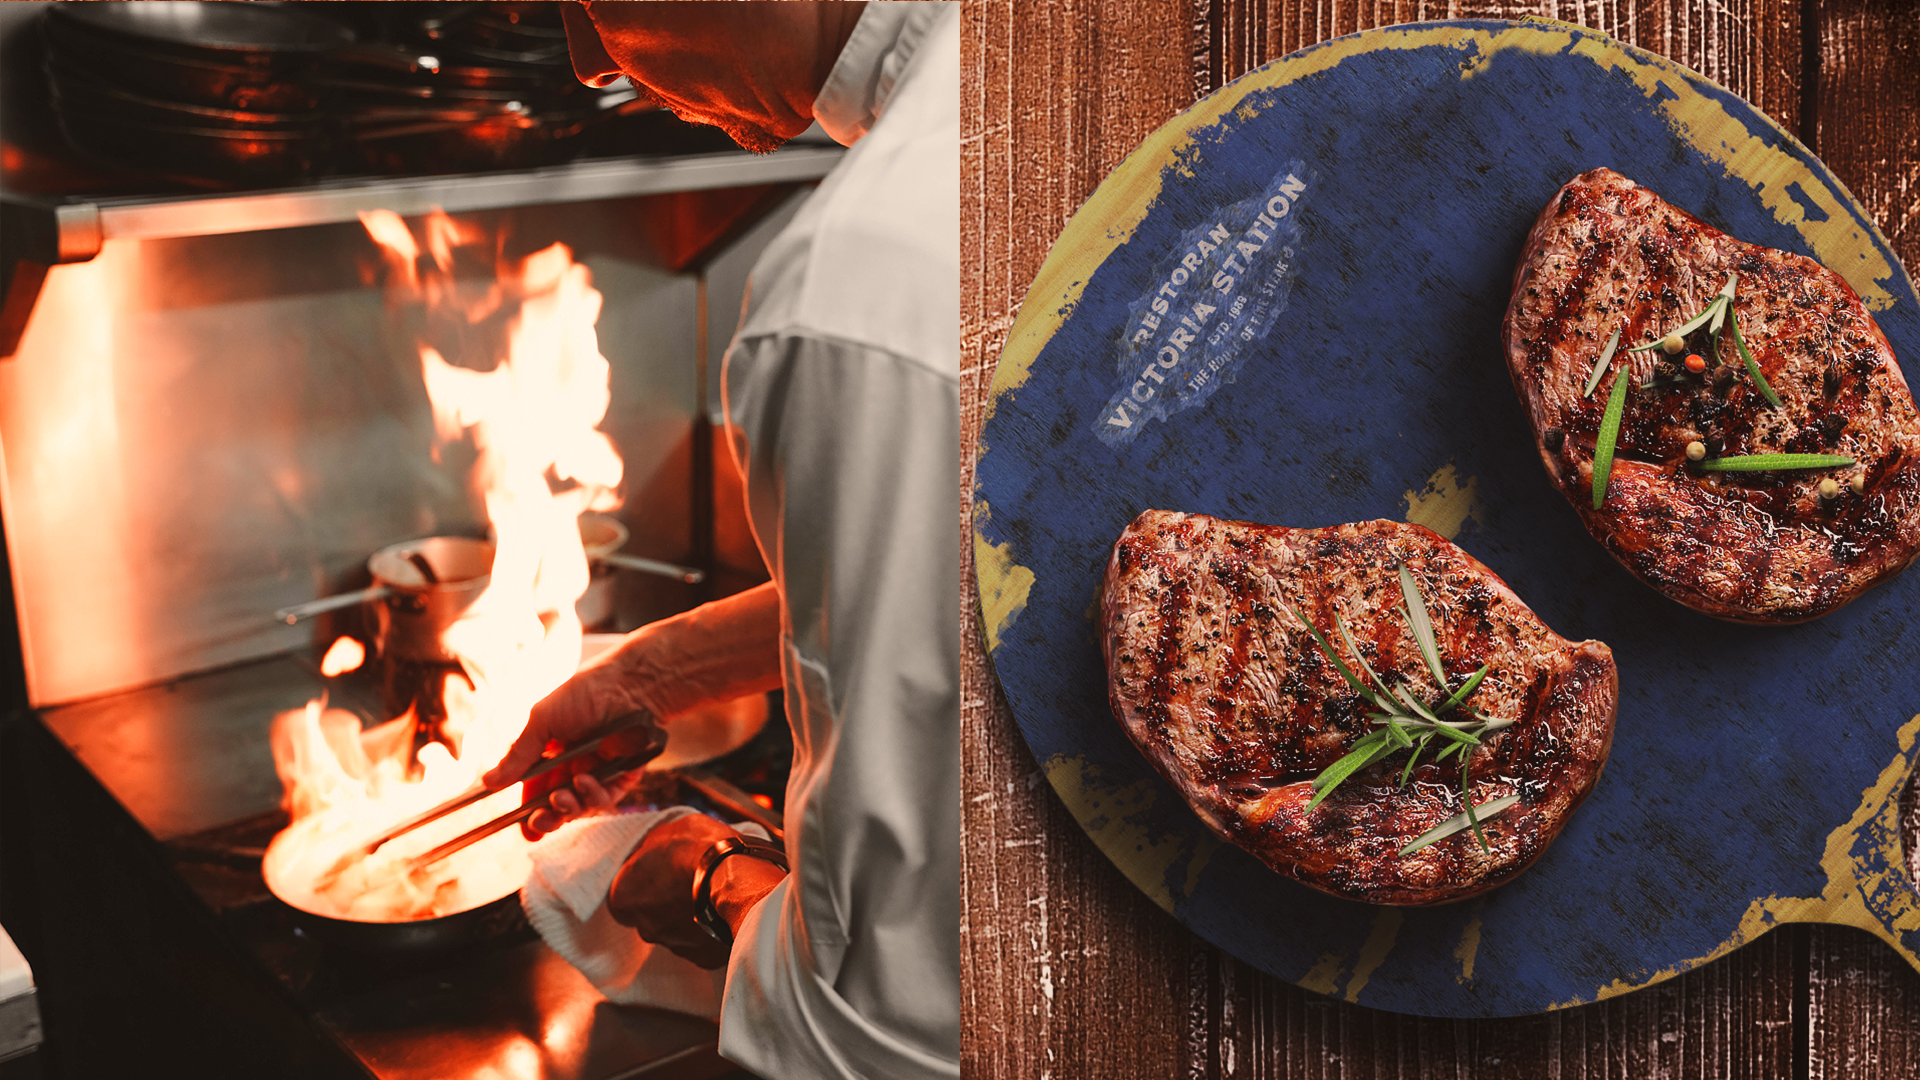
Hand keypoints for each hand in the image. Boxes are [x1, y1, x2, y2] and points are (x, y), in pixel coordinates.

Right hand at [480, 642, 659, 839]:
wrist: (628, 685)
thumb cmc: (583, 695)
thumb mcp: (542, 722)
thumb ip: (518, 755)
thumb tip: (488, 782)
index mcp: (551, 751)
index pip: (535, 789)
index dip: (528, 811)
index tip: (520, 827)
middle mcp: (574, 763)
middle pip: (558, 804)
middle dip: (548, 818)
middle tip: (540, 821)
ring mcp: (599, 770)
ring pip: (581, 806)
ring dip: (569, 807)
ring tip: (562, 796)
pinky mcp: (623, 774)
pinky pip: (606, 798)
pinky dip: (593, 796)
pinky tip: (585, 781)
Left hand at [608, 814, 787, 968]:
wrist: (740, 881)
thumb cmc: (700, 850)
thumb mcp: (669, 829)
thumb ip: (653, 847)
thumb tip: (653, 851)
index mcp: (625, 897)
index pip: (624, 894)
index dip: (643, 881)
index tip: (659, 871)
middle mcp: (645, 927)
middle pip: (650, 916)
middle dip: (666, 902)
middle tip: (688, 882)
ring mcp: (674, 946)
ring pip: (677, 931)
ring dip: (689, 916)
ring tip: (711, 896)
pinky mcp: (703, 958)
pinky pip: (704, 943)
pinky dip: (711, 931)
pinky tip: (724, 913)